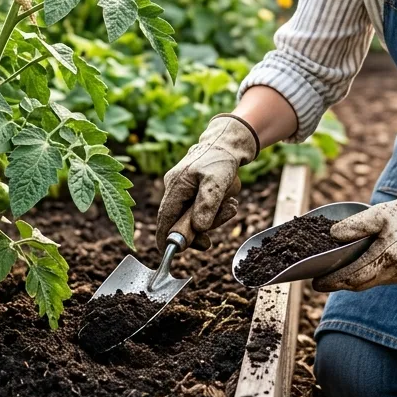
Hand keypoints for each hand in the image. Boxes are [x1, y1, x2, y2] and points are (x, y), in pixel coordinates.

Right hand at [157, 115, 258, 250]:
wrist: (228, 143)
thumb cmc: (221, 160)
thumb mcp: (216, 182)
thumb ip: (207, 205)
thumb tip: (198, 229)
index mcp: (175, 185)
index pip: (165, 218)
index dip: (165, 238)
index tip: (168, 254)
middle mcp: (175, 188)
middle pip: (181, 221)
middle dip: (203, 226)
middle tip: (226, 216)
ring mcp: (183, 190)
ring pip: (194, 216)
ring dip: (215, 216)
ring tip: (231, 204)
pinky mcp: (193, 191)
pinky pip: (202, 209)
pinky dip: (216, 210)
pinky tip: (229, 201)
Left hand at [312, 176, 396, 291]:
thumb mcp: (378, 212)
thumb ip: (355, 224)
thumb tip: (333, 235)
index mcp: (387, 255)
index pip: (354, 275)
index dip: (334, 281)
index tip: (316, 283)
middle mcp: (394, 270)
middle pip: (359, 283)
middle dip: (338, 284)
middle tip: (319, 283)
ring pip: (369, 283)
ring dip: (350, 282)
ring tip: (332, 278)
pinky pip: (378, 280)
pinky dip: (363, 278)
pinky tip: (352, 272)